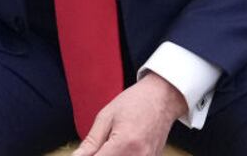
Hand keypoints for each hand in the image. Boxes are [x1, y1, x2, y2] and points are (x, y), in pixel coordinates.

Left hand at [71, 73, 187, 155]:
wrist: (163, 98)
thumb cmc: (135, 102)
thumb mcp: (106, 116)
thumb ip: (91, 141)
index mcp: (125, 143)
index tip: (84, 153)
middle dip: (99, 155)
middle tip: (97, 146)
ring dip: (111, 154)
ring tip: (109, 143)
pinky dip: (122, 155)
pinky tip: (119, 147)